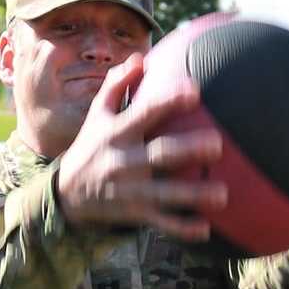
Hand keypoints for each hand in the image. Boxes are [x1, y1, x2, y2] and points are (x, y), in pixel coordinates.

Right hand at [56, 53, 227, 241]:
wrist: (66, 194)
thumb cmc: (91, 146)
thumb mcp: (96, 116)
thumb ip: (116, 86)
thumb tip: (139, 58)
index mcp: (118, 134)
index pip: (145, 114)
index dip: (168, 102)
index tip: (194, 90)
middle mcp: (124, 162)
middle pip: (160, 155)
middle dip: (187, 150)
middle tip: (217, 144)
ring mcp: (130, 190)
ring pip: (165, 193)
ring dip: (193, 195)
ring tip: (222, 194)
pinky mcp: (133, 213)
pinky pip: (160, 222)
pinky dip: (181, 228)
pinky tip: (205, 229)